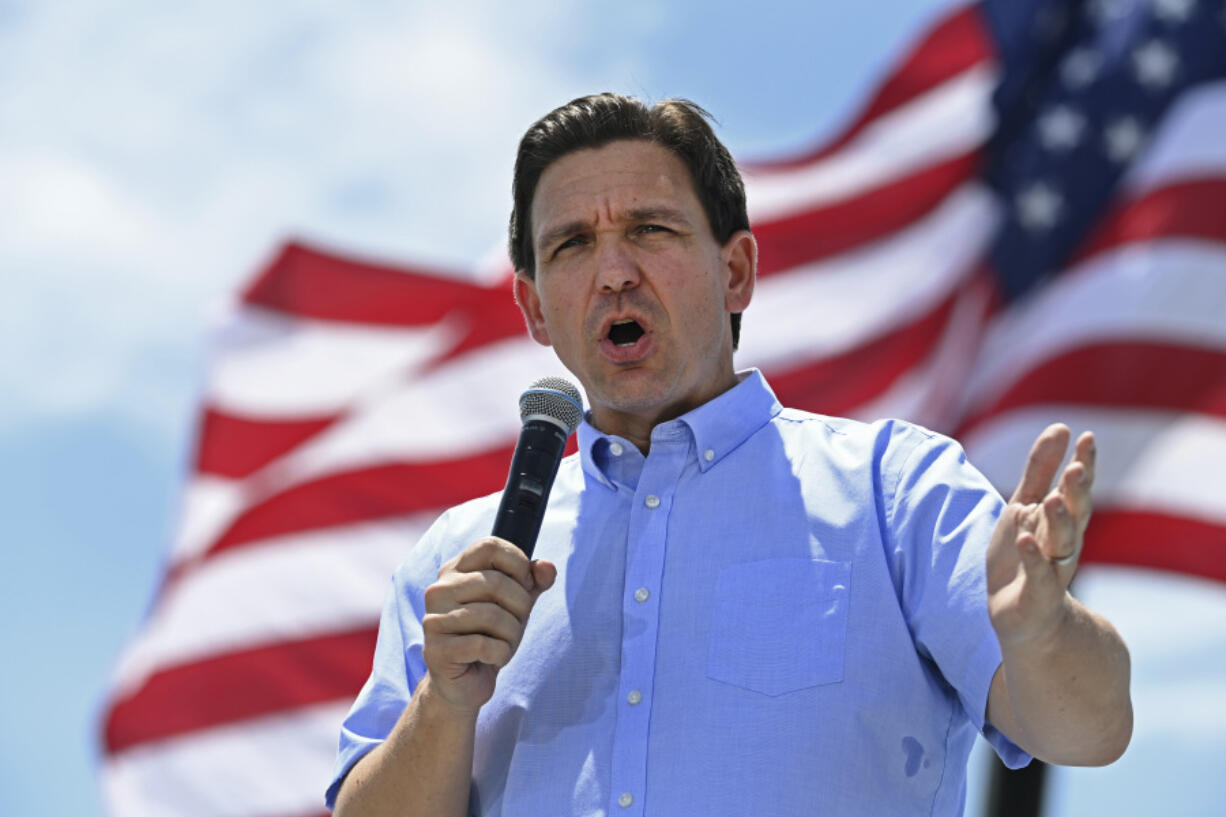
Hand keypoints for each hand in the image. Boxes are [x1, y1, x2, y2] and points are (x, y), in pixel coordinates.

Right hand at [421, 537, 556, 712]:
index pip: (490, 546)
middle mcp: (438, 590)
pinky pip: (485, 645)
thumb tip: (547, 567)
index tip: (525, 584)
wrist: (465, 681)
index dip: (518, 563)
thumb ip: (534, 581)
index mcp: (454, 570)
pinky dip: (501, 654)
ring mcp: (434, 619)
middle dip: (521, 607)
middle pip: (497, 583)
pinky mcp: (436, 650)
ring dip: (512, 634)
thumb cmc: (490, 635)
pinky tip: (493, 658)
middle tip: (517, 623)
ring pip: (493, 616)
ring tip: (505, 643)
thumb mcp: (517, 603)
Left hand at [987, 424, 1095, 647]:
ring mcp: (1052, 569)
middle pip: (1075, 514)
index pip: (1075, 488)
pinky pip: (1038, 576)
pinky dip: (1033, 559)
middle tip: (1077, 467)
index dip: (1083, 464)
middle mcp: (1063, 543)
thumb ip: (1040, 469)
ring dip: (1059, 522)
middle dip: (1077, 492)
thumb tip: (1062, 426)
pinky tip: (1025, 539)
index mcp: (1061, 519)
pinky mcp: (1037, 596)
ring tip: (1053, 499)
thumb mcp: (1025, 506)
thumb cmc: (1023, 555)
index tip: (1086, 436)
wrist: (1022, 617)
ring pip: (1061, 543)